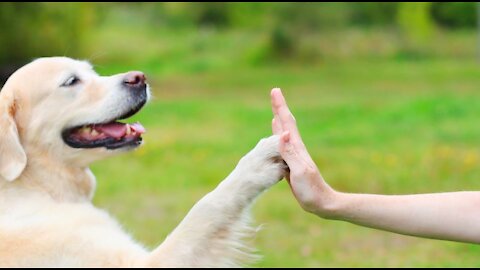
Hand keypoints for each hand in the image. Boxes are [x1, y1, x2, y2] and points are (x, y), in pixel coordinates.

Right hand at [270, 88, 337, 216]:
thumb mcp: (299, 171)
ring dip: (279, 120)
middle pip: (286, 123)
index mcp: (297, 148)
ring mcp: (294, 155)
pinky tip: (277, 135)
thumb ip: (290, 153)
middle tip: (274, 93)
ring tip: (276, 110)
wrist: (322, 203)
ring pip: (284, 133)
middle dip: (280, 108)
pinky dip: (278, 136)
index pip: (287, 123)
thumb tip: (282, 133)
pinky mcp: (291, 163)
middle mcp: (296, 148)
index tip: (275, 91)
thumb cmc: (311, 190)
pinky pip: (283, 145)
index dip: (280, 107)